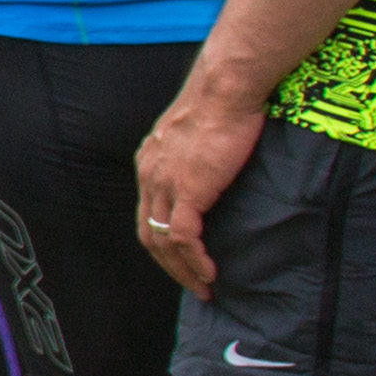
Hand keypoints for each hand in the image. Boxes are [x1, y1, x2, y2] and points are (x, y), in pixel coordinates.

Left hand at [131, 81, 263, 297]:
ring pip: (163, 241)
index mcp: (151, 159)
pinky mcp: (188, 189)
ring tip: (204, 288)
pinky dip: (194, 260)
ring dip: (183, 270)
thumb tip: (212, 167)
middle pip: (149, 232)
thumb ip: (196, 153)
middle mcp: (150, 173)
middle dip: (169, 264)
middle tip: (192, 284)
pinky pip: (183, 237)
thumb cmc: (224, 100)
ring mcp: (165, 183)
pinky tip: (209, 273)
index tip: (182, 259)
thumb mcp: (198, 129)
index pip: (147, 211)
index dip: (162, 240)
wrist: (228, 87)